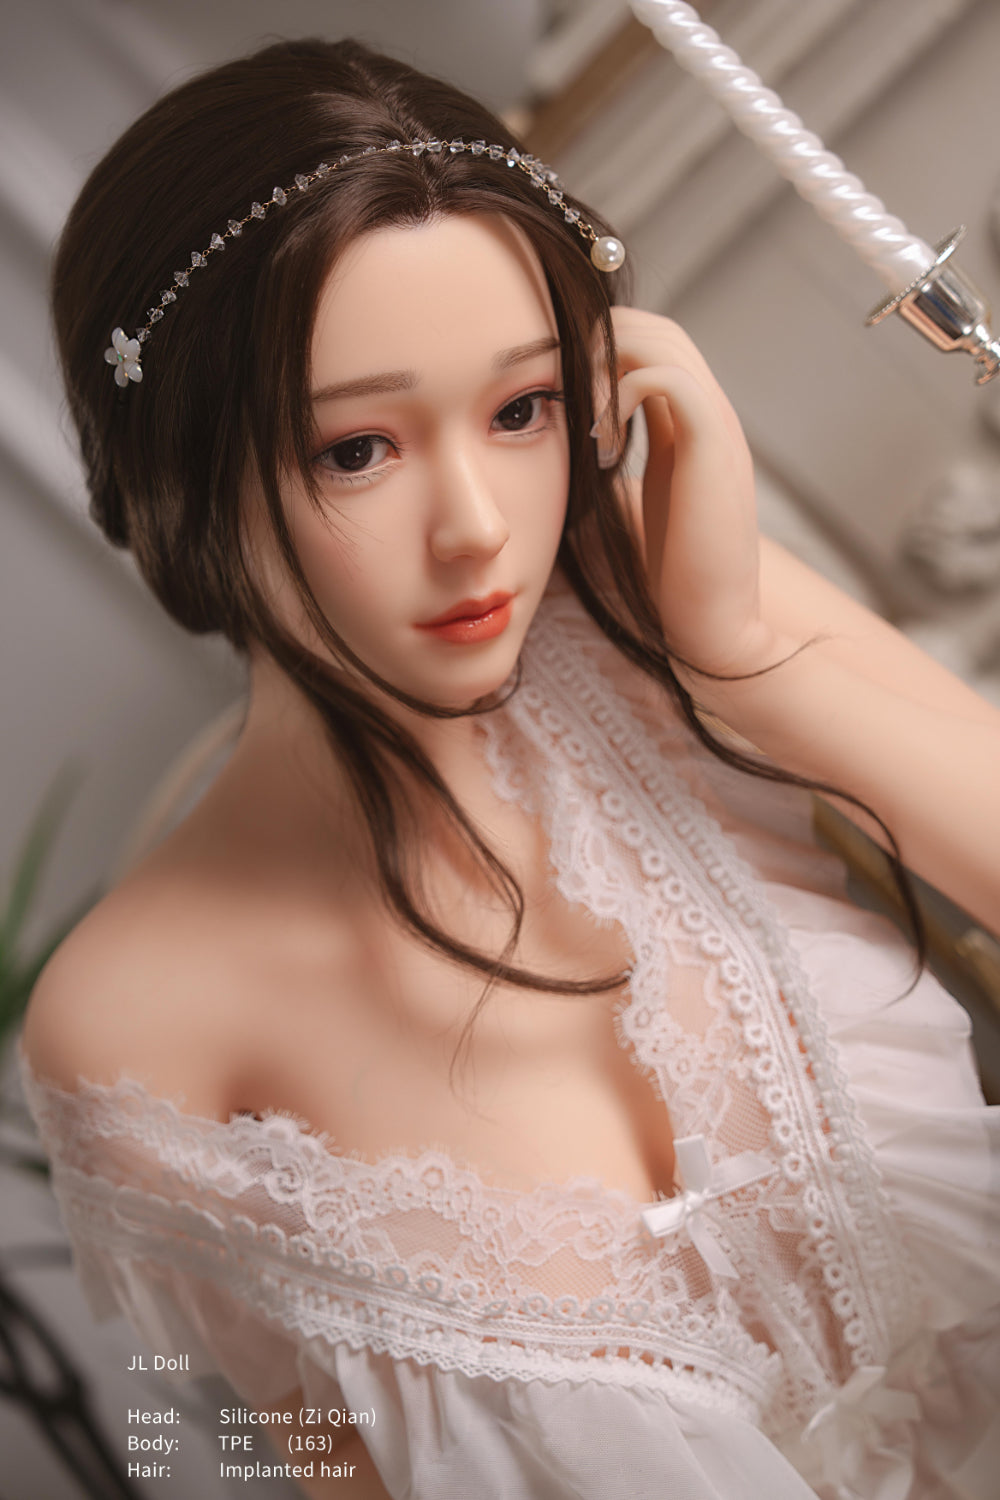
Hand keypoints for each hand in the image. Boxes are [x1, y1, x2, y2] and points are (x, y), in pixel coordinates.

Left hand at [593, 309, 781, 677]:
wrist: (714, 627)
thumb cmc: (669, 577)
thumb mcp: (633, 501)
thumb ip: (613, 464)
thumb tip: (562, 444)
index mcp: (690, 426)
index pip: (647, 346)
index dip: (595, 351)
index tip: (554, 391)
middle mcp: (710, 415)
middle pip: (654, 328)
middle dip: (595, 344)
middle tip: (557, 389)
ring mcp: (718, 427)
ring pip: (662, 340)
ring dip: (606, 363)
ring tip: (578, 412)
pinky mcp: (715, 448)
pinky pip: (668, 379)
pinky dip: (623, 390)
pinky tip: (600, 437)